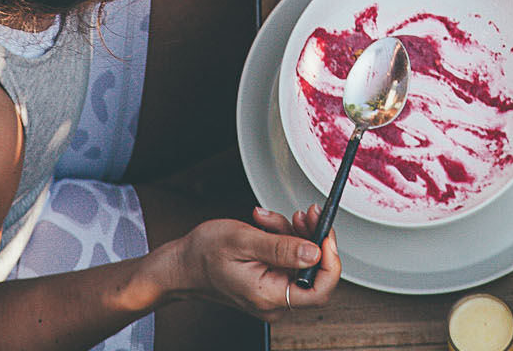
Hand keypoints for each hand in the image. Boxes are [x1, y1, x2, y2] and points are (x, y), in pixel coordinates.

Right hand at [168, 209, 339, 311]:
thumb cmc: (205, 254)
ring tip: (269, 219)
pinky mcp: (268, 281)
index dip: (330, 260)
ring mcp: (271, 292)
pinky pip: (286, 258)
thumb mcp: (244, 241)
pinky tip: (264, 225)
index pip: (319, 289)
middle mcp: (274, 300)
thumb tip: (314, 252)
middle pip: (312, 270)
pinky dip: (280, 237)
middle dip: (310, 237)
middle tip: (305, 213)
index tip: (326, 232)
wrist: (182, 265)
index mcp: (269, 295)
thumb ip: (281, 247)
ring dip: (291, 233)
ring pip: (300, 260)